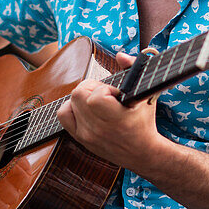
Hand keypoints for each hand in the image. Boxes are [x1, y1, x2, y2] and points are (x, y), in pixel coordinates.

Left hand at [56, 52, 162, 170]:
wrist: (142, 153)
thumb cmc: (144, 123)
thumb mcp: (145, 95)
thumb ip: (133, 70)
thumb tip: (120, 56)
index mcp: (116, 119)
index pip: (96, 95)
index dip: (105, 89)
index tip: (116, 94)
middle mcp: (99, 128)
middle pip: (78, 94)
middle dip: (92, 89)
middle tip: (105, 94)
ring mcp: (87, 134)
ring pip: (71, 102)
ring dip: (83, 98)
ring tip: (97, 102)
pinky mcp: (81, 138)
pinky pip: (63, 115)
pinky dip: (71, 108)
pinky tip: (85, 109)